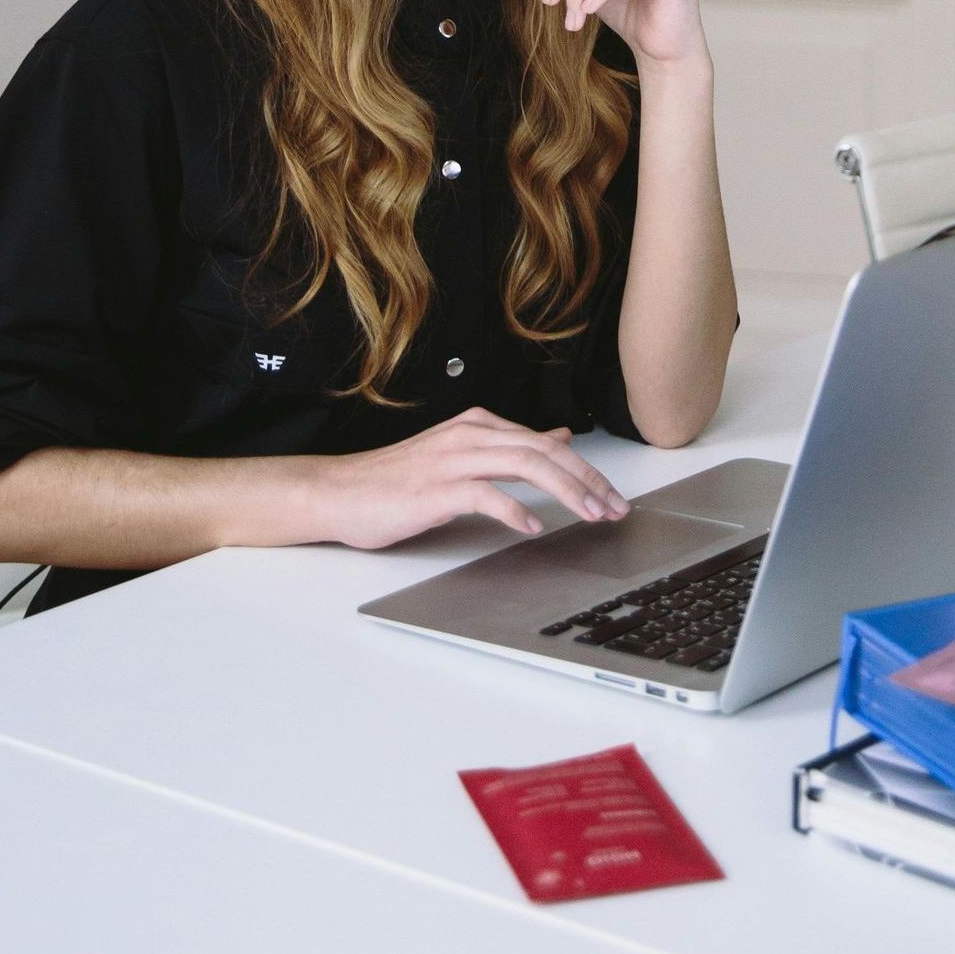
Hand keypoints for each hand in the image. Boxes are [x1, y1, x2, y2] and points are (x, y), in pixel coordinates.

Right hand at [310, 406, 630, 550]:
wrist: (339, 492)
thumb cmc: (397, 480)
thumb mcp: (462, 455)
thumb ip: (509, 448)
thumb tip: (558, 438)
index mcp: (479, 426)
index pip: (546, 444)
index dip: (586, 471)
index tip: (612, 497)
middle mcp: (470, 435)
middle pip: (545, 452)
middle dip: (588, 480)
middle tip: (615, 509)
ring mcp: (453, 460)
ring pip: (525, 465)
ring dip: (566, 491)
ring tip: (590, 515)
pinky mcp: (435, 489)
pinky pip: (485, 495)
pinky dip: (515, 510)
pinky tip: (533, 527)